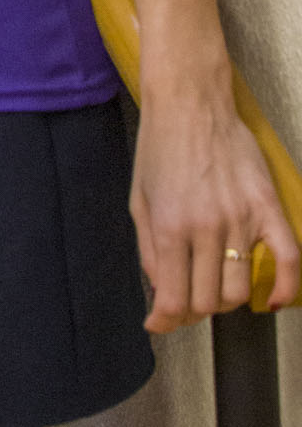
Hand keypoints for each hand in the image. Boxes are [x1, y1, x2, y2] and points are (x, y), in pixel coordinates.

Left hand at [132, 71, 301, 328]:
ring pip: (240, 289)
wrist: (190, 103)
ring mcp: (241, 219)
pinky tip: (269, 299)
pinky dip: (282, 288)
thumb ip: (148, 251)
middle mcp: (206, 228)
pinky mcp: (268, 207)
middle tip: (186, 298)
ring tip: (214, 287)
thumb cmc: (160, 148)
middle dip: (193, 309)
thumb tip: (161, 292)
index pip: (174, 299)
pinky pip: (288, 259)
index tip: (160, 323)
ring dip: (225, 300)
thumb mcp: (139, 201)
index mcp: (169, 227)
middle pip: (208, 301)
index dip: (166, 321)